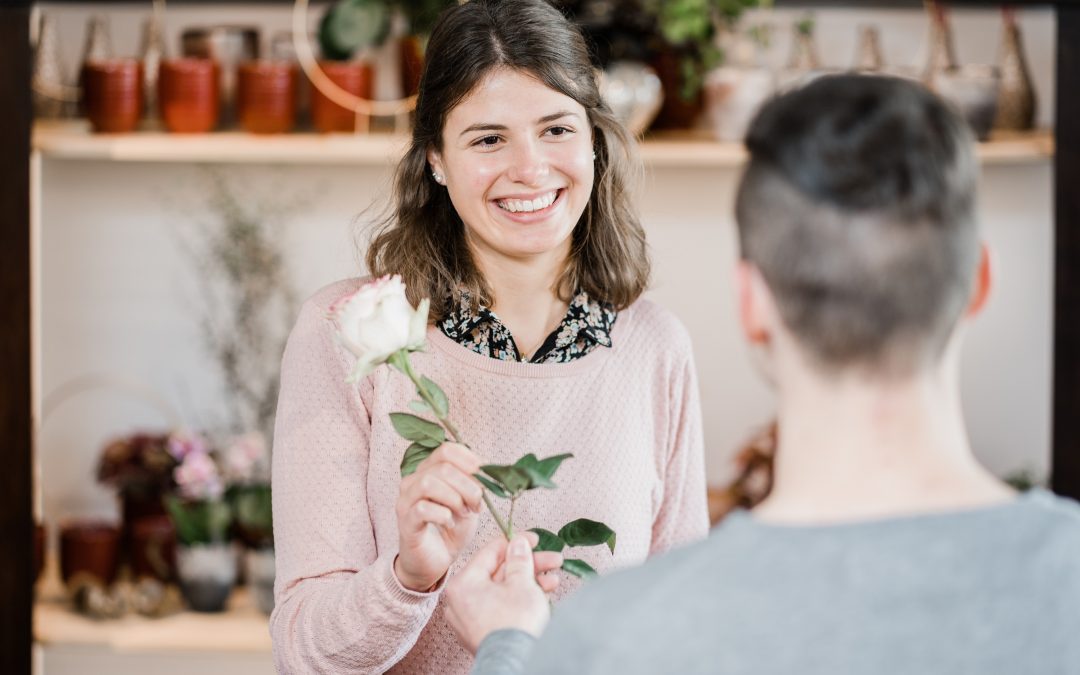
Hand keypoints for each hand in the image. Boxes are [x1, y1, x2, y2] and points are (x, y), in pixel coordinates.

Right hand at [395, 443, 483, 591]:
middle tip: (477, 505)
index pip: (447, 450)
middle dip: (468, 486)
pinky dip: (443, 515)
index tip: (486, 479)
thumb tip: (493, 470)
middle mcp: (413, 480)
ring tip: (464, 513)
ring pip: (429, 483)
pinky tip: (450, 523)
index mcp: (429, 470)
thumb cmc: (451, 529)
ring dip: (455, 498)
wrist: (435, 561)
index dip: (471, 461)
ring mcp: (406, 500)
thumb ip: (476, 484)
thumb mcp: (469, 502)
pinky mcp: (405, 522)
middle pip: (443, 467)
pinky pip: (423, 509)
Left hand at [445, 532, 559, 654]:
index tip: (533, 538)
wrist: (517, 663)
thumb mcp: (522, 583)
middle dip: (529, 566)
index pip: (490, 552)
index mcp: (463, 583)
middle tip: (552, 559)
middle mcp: (460, 601)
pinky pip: (500, 608)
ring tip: (554, 580)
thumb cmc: (515, 622)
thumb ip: (519, 559)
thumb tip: (518, 543)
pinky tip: (543, 594)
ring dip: (530, 583)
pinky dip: (519, 600)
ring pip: (502, 591)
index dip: (515, 542)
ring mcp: (470, 620)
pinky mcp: (481, 633)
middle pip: (499, 573)